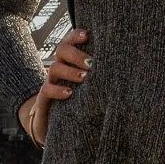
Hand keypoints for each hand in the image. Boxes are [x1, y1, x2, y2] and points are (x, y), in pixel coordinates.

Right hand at [17, 29, 90, 147]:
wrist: (54, 127)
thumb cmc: (77, 102)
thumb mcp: (87, 86)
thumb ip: (97, 74)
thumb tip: (120, 62)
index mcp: (68, 61)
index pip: (69, 41)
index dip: (75, 36)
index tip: (87, 35)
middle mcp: (58, 69)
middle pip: (61, 50)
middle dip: (77, 54)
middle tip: (91, 63)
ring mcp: (50, 83)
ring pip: (55, 68)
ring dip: (70, 71)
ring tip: (84, 78)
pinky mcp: (43, 101)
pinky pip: (46, 90)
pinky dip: (57, 90)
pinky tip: (69, 93)